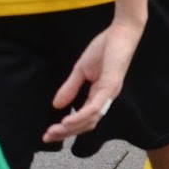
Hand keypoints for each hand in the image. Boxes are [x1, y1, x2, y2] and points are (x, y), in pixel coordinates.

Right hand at [43, 19, 142, 142]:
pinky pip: (95, 106)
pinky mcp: (110, 85)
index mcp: (100, 94)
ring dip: (71, 128)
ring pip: (91, 119)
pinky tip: (67, 121)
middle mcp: (106, 97)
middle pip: (87, 123)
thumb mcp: (81, 70)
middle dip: (66, 133)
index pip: (84, 118)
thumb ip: (70, 87)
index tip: (48, 133)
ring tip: (54, 132)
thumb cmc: (104, 48)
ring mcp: (109, 93)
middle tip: (48, 137)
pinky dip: (80, 116)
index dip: (67, 128)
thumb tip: (56, 105)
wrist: (121, 31)